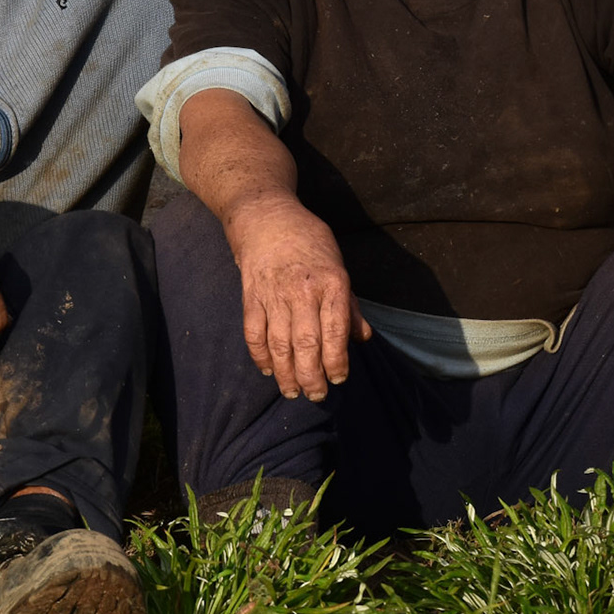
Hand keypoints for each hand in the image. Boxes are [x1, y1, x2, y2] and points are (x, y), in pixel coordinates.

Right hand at [223, 193, 369, 401]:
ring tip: (292, 391)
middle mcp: (303, 291)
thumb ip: (349, 305)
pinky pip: (254, 333)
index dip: (336, 361)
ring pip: (279, 344)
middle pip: (306, 345)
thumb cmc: (309, 242)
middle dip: (311, 376)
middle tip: (316, 395)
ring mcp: (274, 295)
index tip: (339, 379)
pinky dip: (260, 356)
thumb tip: (362, 338)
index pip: (335, 332)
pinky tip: (268, 370)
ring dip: (285, 373)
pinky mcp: (251, 296)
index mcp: (331, 283)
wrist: (267, 218)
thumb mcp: (338, 266)